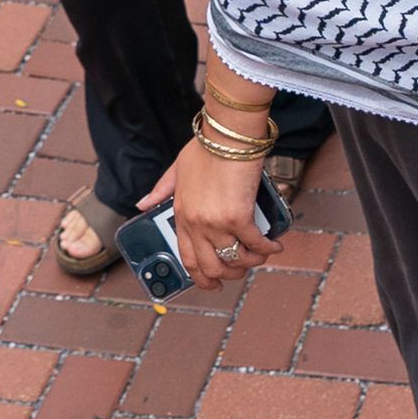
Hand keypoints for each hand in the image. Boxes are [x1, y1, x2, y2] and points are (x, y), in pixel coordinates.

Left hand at [138, 140, 275, 288]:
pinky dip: (268, 249)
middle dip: (230, 275)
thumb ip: (161, 189)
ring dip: (252, 263)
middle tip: (243, 270)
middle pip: (211, 267)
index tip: (213, 284)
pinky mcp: (238, 216)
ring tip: (262, 255)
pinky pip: (255, 244)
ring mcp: (216, 223)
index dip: (201, 278)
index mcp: (181, 215)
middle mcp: (196, 224)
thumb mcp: (176, 169)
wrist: (227, 134)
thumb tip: (142, 204)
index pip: (187, 258)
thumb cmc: (206, 147)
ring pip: (235, 260)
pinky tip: (275, 246)